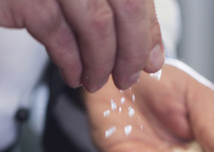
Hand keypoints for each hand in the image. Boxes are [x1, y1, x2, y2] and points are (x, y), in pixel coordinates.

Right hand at [0, 0, 164, 90]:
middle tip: (130, 76)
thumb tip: (144, 41)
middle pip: (126, 3)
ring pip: (97, 22)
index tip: (153, 58)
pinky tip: (74, 75)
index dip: (149, 27)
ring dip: (104, 60)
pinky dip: (72, 60)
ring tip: (99, 81)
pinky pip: (60, 35)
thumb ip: (98, 7)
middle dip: (134, 47)